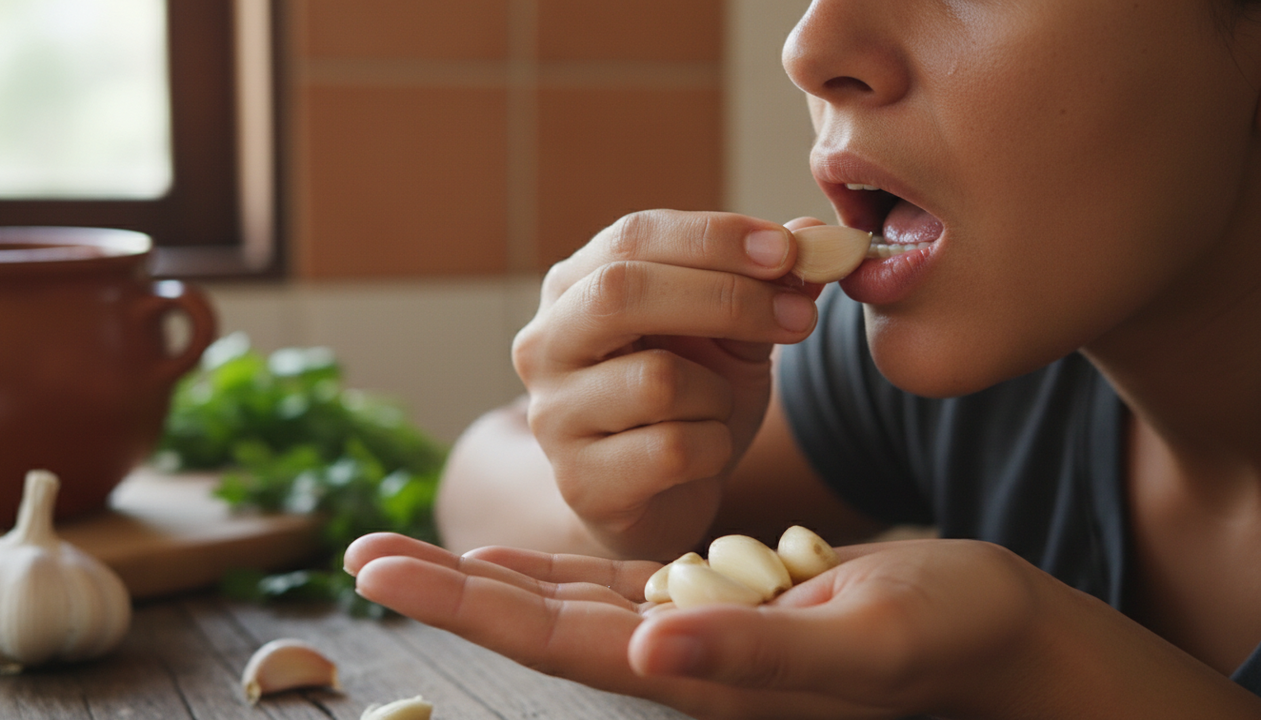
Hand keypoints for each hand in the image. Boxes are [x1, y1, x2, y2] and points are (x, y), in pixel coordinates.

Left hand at [346, 533, 1065, 718]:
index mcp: (701, 674)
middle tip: (364, 551)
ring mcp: (700, 634)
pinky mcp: (727, 605)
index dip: (468, 605)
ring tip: (422, 552)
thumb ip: (755, 655)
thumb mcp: (861, 640)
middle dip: (454, 589)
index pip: (558, 641)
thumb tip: (650, 646)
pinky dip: (564, 571)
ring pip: (572, 606)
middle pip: (543, 623)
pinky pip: (624, 585)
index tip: (382, 568)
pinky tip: (527, 561)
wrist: (995, 635)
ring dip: (493, 580)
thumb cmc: (944, 637)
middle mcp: (685, 661)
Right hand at [512, 211, 826, 558]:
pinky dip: (713, 448)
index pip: (633, 237)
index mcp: (575, 287)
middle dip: (724, 298)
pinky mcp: (581, 482)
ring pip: (657, 380)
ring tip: (718, 408)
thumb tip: (816, 235)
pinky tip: (703, 453)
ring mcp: (555, 415)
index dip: (713, 237)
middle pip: (622, 293)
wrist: (659, 497)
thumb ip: (766, 284)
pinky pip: (672, 450)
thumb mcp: (731, 333)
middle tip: (798, 315)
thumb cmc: (688, 401)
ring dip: (718, 394)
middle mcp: (546, 344)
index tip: (788, 249)